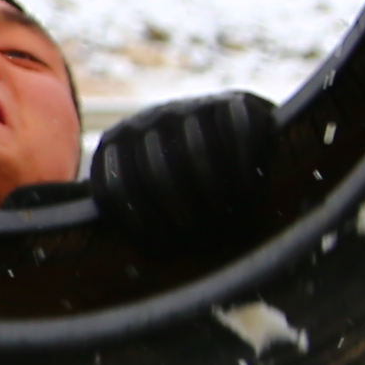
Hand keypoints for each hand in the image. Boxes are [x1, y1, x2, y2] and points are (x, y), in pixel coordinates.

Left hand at [85, 88, 285, 254]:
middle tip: (205, 246)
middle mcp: (148, 119)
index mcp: (117, 143)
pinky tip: (250, 194)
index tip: (166, 255)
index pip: (114, 188)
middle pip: (157, 175)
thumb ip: (131, 214)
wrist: (235, 134)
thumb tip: (116, 262)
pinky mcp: (232, 102)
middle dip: (183, 219)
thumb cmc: (186, 183)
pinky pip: (237, 134)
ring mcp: (189, 107)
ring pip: (197, 155)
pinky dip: (244, 169)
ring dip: (215, 200)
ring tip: (228, 229)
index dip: (140, 228)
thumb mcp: (149, 194)